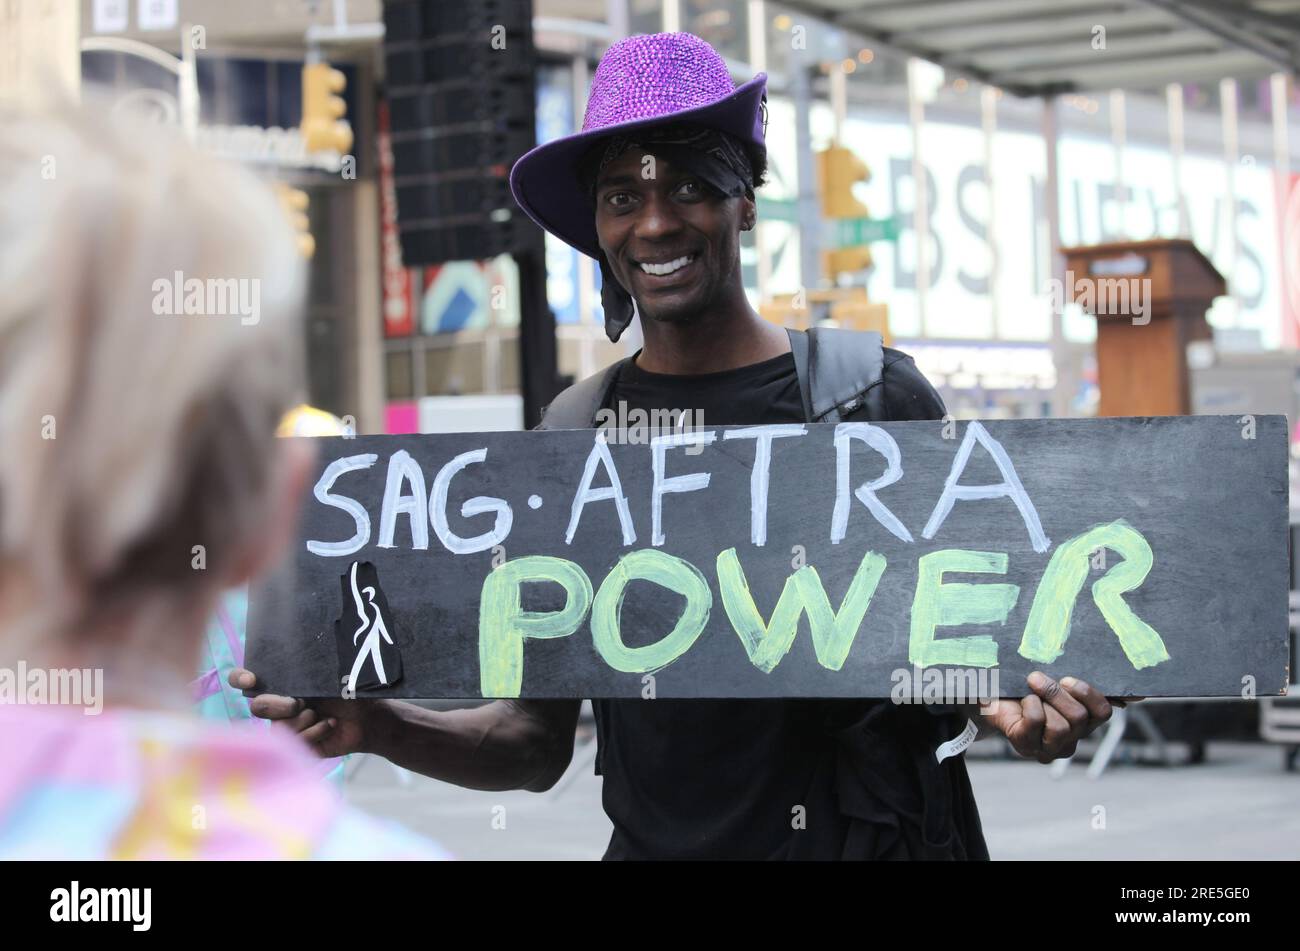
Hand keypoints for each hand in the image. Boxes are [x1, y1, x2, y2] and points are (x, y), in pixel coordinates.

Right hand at [228, 667, 368, 758]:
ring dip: (304, 720)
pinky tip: (329, 725)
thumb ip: (306, 671)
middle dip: (278, 705)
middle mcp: (279, 705)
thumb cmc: (350, 691)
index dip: (239, 678)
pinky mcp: (296, 747)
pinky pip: (294, 743)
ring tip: (323, 715)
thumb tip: (289, 664)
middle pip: (258, 707)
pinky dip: (314, 732)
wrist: (369, 717)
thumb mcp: (327, 676)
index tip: (250, 680)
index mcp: (282, 684)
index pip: (245, 679)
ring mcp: (286, 727)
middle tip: (300, 703)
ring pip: (278, 727)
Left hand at [980, 671, 1115, 762]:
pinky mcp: (1026, 747)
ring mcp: (1048, 748)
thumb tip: (1140, 695)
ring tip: (1029, 689)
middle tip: (1039, 678)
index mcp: (1083, 723)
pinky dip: (1029, 706)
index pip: (1102, 714)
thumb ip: (1095, 686)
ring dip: (1043, 698)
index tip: (1070, 678)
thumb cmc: (1028, 686)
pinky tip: (1022, 702)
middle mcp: (1070, 740)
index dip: (1089, 694)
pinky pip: (1037, 724)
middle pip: (1080, 719)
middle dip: (1058, 693)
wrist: (991, 696)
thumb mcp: (1061, 682)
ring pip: (1062, 726)